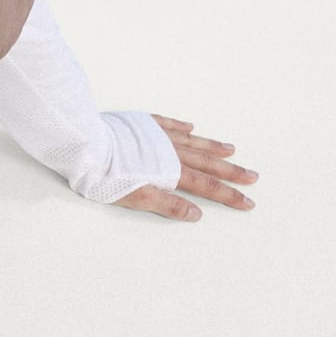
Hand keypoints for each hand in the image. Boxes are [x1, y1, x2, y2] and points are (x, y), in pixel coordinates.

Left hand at [113, 115, 257, 220]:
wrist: (84, 145)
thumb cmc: (105, 176)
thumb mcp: (136, 198)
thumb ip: (167, 204)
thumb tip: (196, 213)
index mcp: (169, 170)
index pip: (205, 185)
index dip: (227, 195)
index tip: (248, 202)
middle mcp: (168, 150)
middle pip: (206, 162)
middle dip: (230, 171)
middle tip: (253, 177)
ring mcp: (156, 134)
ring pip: (192, 141)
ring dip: (212, 147)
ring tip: (231, 150)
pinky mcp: (141, 123)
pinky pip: (168, 124)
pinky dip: (181, 127)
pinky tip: (192, 128)